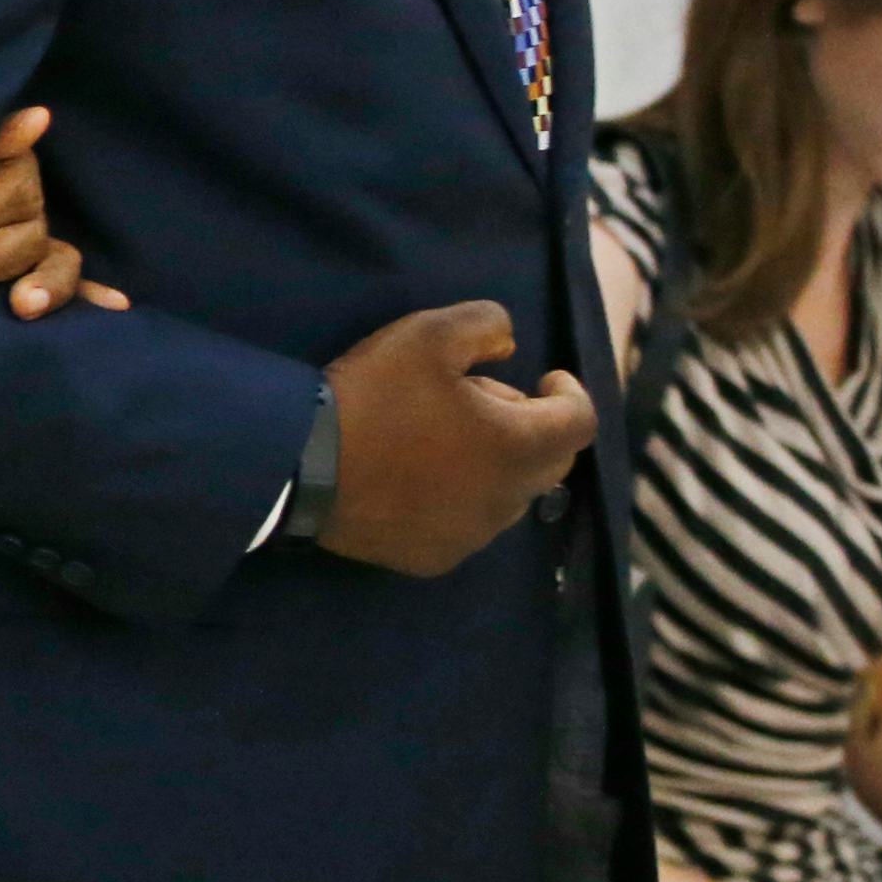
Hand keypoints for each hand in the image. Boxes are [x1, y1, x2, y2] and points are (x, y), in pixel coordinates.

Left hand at [0, 106, 130, 319]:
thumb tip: (39, 116)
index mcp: (4, 169)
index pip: (3, 193)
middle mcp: (27, 206)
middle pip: (24, 235)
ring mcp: (37, 242)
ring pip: (56, 263)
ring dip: (44, 286)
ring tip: (23, 306)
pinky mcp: (42, 275)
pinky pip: (75, 288)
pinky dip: (95, 298)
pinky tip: (118, 306)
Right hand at [317, 301, 591, 575]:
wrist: (301, 467)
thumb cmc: (373, 397)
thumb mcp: (427, 333)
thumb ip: (485, 324)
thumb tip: (510, 346)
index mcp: (518, 446)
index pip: (581, 422)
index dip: (572, 393)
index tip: (547, 378)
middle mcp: (508, 500)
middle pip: (551, 461)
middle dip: (531, 425)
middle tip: (482, 400)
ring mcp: (472, 536)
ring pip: (509, 495)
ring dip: (496, 463)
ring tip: (445, 438)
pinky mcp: (436, 557)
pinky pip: (468, 523)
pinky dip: (461, 497)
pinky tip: (419, 478)